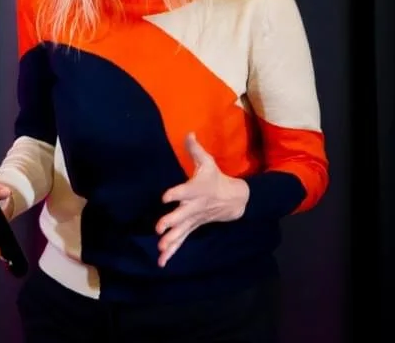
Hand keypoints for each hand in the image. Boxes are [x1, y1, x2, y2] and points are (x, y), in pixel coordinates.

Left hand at [155, 133, 249, 266]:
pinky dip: (172, 251)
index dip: (175, 193)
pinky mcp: (193, 228)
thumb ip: (195, 149)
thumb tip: (188, 132)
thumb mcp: (208, 162)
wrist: (235, 200)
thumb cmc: (216, 179)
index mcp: (197, 189)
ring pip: (182, 232)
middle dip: (171, 222)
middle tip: (159, 228)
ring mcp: (193, 220)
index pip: (185, 191)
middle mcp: (194, 206)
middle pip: (182, 215)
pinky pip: (182, 241)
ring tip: (160, 250)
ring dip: (171, 241)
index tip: (165, 197)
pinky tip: (161, 261)